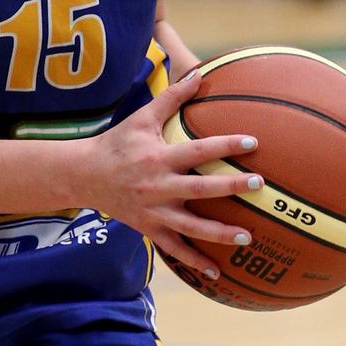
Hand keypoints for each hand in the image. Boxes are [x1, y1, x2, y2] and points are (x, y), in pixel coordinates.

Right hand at [84, 70, 262, 279]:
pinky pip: (175, 249)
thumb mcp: (142, 117)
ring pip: (191, 226)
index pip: (198, 151)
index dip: (225, 145)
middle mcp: (158, 186)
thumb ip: (172, 97)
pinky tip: (218, 272)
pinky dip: (195, 262)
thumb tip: (198, 73)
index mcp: (159, 157)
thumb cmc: (118, 142)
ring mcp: (154, 211)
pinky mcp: (149, 229)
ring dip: (220, 232)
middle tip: (260, 185)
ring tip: (247, 236)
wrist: (85, 174)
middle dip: (232, 187)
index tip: (252, 142)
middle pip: (201, 189)